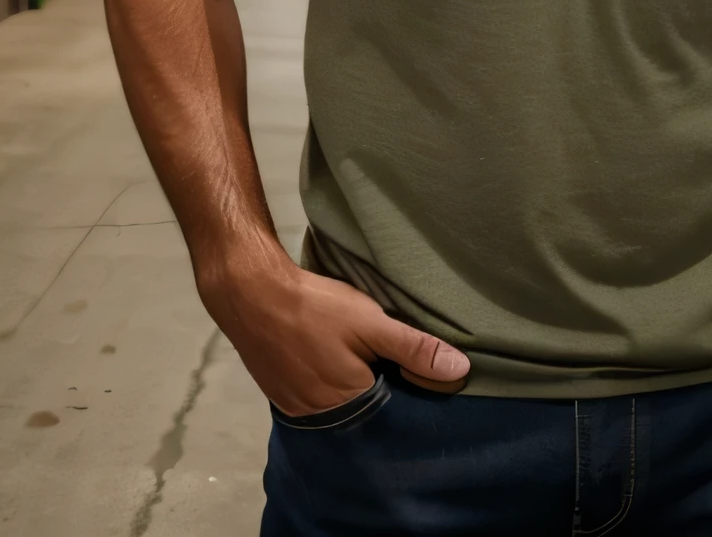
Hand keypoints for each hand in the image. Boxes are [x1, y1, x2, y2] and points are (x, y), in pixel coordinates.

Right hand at [201, 240, 469, 414]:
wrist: (250, 294)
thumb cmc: (315, 308)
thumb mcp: (371, 323)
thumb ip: (414, 349)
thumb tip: (461, 371)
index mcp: (349, 405)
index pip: (394, 413)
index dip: (409, 391)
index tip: (420, 372)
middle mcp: (322, 418)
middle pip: (366, 412)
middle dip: (383, 390)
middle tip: (391, 361)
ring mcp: (298, 408)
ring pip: (341, 405)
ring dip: (355, 387)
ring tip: (365, 359)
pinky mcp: (282, 395)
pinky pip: (317, 398)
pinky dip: (330, 384)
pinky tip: (333, 360)